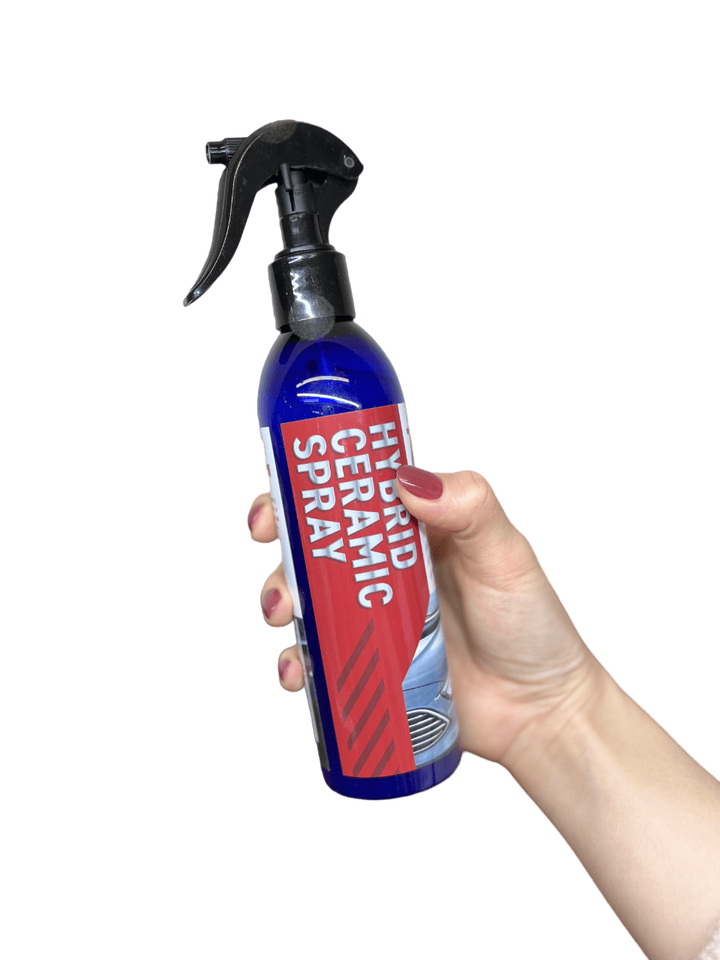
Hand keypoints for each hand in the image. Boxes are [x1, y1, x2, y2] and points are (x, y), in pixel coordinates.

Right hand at [246, 464, 604, 770]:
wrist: (538, 711)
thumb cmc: (530, 622)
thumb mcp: (506, 554)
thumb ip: (471, 505)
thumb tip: (407, 477)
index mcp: (411, 527)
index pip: (347, 495)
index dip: (301, 492)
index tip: (278, 506)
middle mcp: (381, 569)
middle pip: (310, 546)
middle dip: (279, 550)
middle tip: (274, 561)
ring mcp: (369, 620)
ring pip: (303, 600)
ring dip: (278, 601)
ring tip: (282, 615)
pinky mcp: (365, 667)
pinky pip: (315, 661)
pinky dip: (295, 664)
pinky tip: (297, 673)